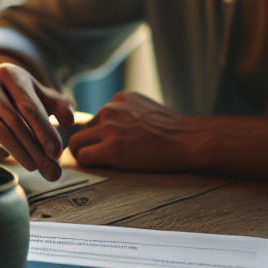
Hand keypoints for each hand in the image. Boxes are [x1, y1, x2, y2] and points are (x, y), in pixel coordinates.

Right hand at [0, 55, 76, 179]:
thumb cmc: (26, 99)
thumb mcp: (46, 98)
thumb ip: (62, 107)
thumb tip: (69, 120)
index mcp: (10, 73)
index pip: (29, 105)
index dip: (44, 131)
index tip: (56, 153)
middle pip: (14, 120)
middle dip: (35, 148)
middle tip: (50, 170)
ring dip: (19, 152)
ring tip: (35, 167)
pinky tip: (6, 156)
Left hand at [67, 91, 201, 171]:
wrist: (190, 140)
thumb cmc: (176, 131)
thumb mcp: (148, 110)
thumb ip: (128, 115)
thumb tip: (116, 129)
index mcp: (120, 99)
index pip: (97, 117)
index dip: (101, 134)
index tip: (111, 144)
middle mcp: (111, 109)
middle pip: (83, 128)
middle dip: (90, 143)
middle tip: (100, 156)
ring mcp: (110, 128)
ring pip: (77, 143)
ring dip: (85, 154)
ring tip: (100, 164)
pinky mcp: (111, 149)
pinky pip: (83, 157)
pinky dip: (88, 164)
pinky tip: (101, 168)